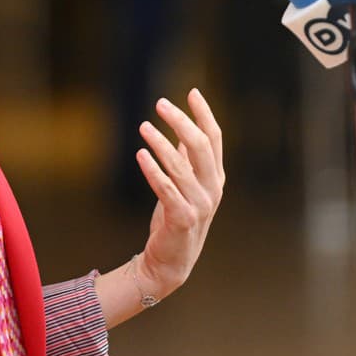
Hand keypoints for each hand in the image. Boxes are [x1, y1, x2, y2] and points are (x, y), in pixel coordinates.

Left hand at [135, 88, 224, 298]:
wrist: (170, 263)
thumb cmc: (176, 219)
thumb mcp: (185, 186)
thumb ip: (187, 160)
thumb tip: (184, 130)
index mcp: (215, 177)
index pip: (214, 138)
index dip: (204, 114)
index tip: (192, 92)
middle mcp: (212, 188)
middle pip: (201, 146)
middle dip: (181, 121)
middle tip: (160, 103)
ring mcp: (200, 204)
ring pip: (181, 165)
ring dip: (161, 143)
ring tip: (143, 126)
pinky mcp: (182, 218)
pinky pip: (166, 188)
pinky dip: (154, 169)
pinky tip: (141, 154)